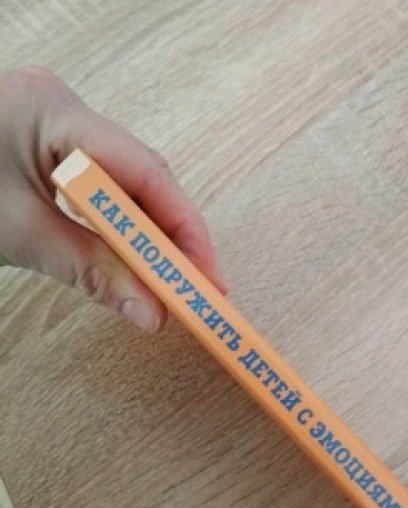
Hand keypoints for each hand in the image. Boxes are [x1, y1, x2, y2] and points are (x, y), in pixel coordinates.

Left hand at [0, 67, 226, 332]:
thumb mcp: (17, 234)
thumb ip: (90, 272)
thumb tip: (152, 314)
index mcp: (55, 112)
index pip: (147, 173)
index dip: (185, 232)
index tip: (207, 284)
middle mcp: (66, 111)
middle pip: (145, 180)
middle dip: (173, 241)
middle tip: (197, 295)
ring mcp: (58, 130)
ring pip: (126, 188)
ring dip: (150, 241)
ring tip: (171, 287)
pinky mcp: (48, 152)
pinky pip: (102, 193)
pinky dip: (120, 233)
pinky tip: (132, 262)